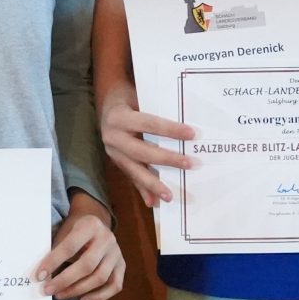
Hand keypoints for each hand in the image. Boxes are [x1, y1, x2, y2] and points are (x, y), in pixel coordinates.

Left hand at [35, 196, 125, 299]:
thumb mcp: (64, 231)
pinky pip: (114, 285)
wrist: (95, 224)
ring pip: (100, 277)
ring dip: (78, 290)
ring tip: (60, 295)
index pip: (70, 246)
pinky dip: (99, 296)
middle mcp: (107, 238)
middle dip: (65, 280)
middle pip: (88, 265)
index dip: (54, 262)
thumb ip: (55, 250)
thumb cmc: (73, 231)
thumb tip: (42, 276)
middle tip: (48, 290)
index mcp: (90, 225)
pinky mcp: (121, 265)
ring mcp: (116, 253)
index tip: (39, 276)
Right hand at [99, 79, 196, 206]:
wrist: (107, 105)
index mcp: (119, 117)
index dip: (170, 129)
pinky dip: (143, 190)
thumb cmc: (130, 98)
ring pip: (135, 170)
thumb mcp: (140, 98)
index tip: (191, 134)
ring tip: (170, 196)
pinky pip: (131, 177)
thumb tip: (183, 125)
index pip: (149, 124)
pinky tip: (154, 201)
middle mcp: (112, 136)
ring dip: (153, 184)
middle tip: (190, 164)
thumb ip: (156, 110)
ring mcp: (112, 152)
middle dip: (167, 159)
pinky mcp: (116, 162)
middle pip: (143, 151)